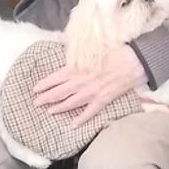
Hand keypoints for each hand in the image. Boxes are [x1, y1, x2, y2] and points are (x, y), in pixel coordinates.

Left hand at [32, 44, 146, 127]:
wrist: (133, 61)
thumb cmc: (113, 50)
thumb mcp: (92, 47)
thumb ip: (77, 51)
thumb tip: (63, 43)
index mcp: (77, 68)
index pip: (55, 78)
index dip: (44, 84)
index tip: (35, 88)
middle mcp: (81, 82)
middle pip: (59, 92)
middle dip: (46, 98)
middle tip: (36, 103)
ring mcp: (92, 93)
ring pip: (71, 103)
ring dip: (59, 108)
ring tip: (49, 111)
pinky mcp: (103, 100)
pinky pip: (89, 112)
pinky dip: (80, 119)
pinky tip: (72, 125)